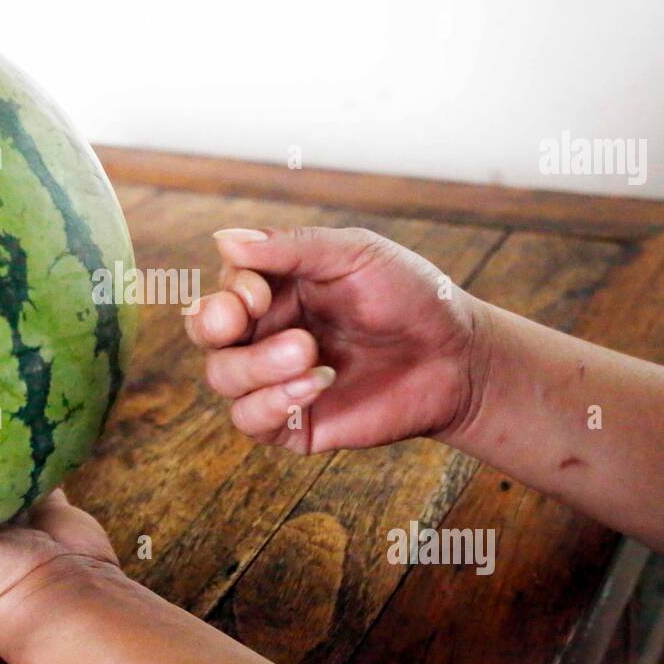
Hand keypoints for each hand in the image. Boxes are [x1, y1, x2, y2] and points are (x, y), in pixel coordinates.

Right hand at [185, 226, 486, 453]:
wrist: (457, 357)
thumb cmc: (411, 296)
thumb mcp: (354, 254)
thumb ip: (291, 247)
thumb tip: (223, 239)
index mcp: (275, 288)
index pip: (222, 287)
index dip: (229, 291)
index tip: (259, 291)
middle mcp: (266, 333)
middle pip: (206, 332)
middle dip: (213, 324)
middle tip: (241, 319)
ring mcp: (275, 380)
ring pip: (221, 377)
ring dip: (256, 364)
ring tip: (310, 353)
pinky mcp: (292, 423)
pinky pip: (249, 419)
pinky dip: (271, 401)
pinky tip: (316, 384)